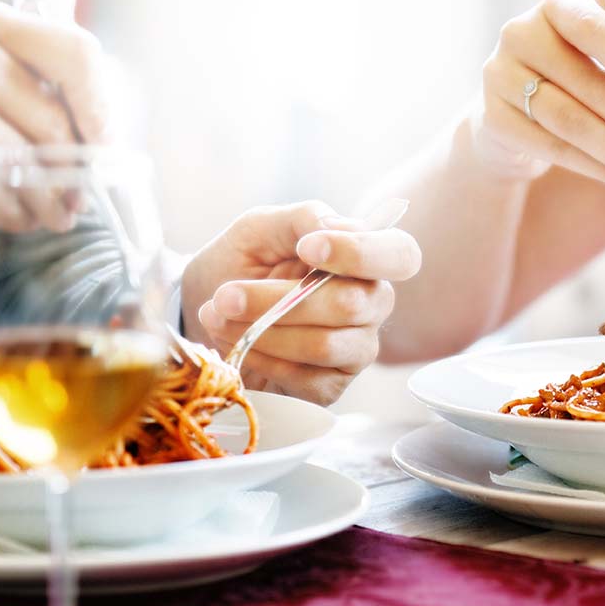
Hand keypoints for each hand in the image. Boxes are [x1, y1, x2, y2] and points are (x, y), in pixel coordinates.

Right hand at [0, 0, 106, 215]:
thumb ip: (2, 55)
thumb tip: (77, 98)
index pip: (77, 53)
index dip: (101, 103)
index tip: (104, 137)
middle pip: (60, 124)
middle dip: (79, 170)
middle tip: (81, 195)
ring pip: (36, 167)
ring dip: (52, 202)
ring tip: (55, 216)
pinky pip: (2, 197)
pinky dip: (17, 216)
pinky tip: (16, 219)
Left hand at [181, 201, 421, 404]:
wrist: (204, 308)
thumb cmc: (241, 262)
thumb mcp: (261, 228)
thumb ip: (302, 219)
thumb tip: (336, 226)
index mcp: (365, 260)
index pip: (400, 255)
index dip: (359, 253)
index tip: (308, 248)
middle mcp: (371, 305)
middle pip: (351, 304)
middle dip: (278, 300)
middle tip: (226, 295)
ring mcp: (356, 349)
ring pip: (324, 345)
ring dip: (262, 331)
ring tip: (218, 317)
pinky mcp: (331, 386)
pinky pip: (306, 380)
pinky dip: (263, 360)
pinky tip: (238, 346)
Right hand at [471, 0, 604, 187]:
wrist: (513, 112)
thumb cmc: (573, 78)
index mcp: (556, 6)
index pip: (596, 30)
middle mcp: (520, 33)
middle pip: (589, 85)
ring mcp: (500, 76)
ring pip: (571, 122)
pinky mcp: (494, 119)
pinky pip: (554, 148)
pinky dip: (597, 168)